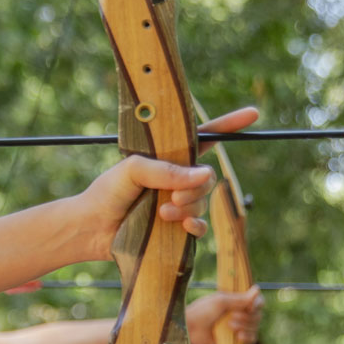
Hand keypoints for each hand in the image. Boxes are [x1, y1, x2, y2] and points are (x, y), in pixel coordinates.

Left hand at [63, 107, 259, 260]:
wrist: (91, 228)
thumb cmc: (107, 192)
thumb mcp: (132, 171)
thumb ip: (166, 170)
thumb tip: (204, 176)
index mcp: (167, 157)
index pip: (203, 138)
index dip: (228, 125)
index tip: (252, 115)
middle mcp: (176, 178)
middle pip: (206, 178)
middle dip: (195, 187)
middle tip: (171, 197)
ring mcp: (178, 203)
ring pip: (202, 203)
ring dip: (188, 207)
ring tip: (162, 212)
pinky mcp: (176, 228)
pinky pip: (200, 227)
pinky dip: (195, 226)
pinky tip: (182, 227)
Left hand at [185, 288, 262, 343]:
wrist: (190, 329)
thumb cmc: (202, 311)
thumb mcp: (220, 301)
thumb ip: (239, 298)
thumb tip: (258, 289)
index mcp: (237, 301)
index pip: (257, 301)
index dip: (257, 304)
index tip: (251, 307)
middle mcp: (240, 313)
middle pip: (258, 315)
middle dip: (247, 317)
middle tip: (231, 317)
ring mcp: (239, 326)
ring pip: (255, 327)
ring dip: (245, 327)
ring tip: (229, 326)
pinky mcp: (237, 339)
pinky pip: (252, 339)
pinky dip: (248, 338)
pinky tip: (239, 336)